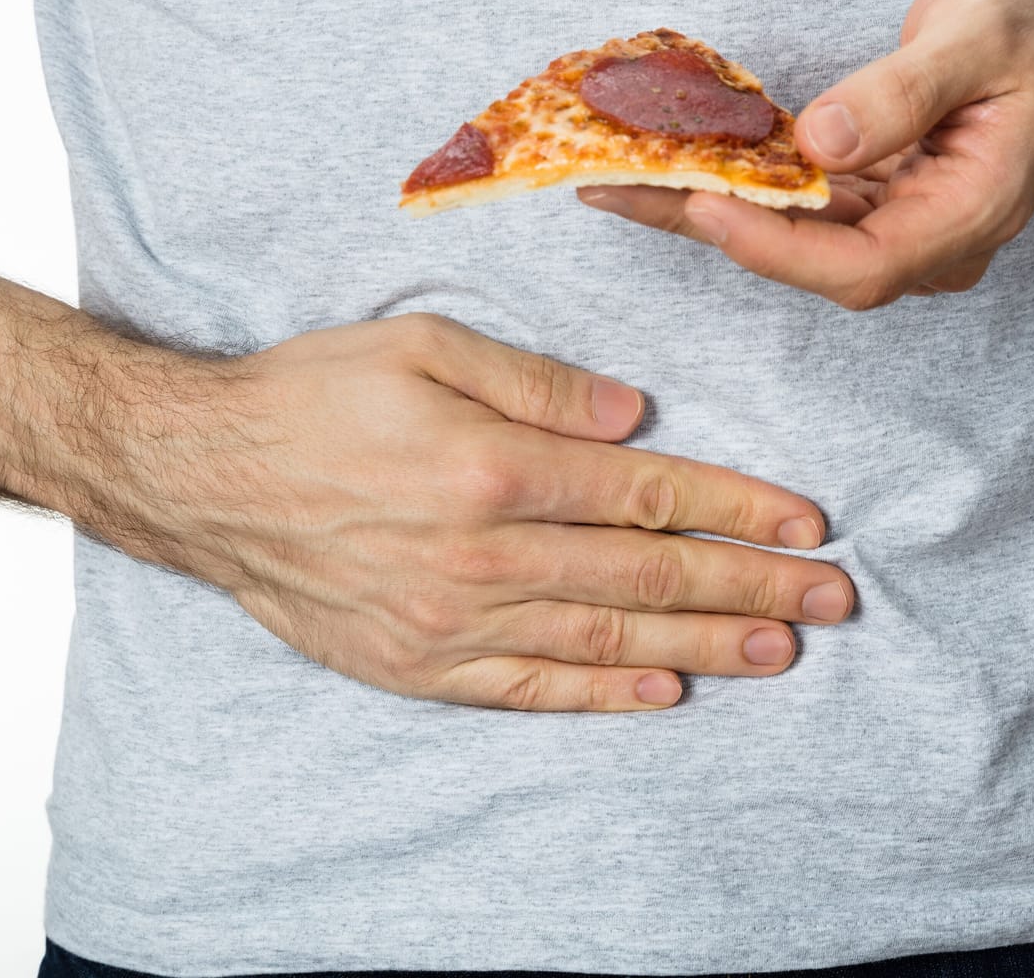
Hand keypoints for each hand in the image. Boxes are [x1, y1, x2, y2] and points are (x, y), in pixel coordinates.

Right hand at [111, 313, 852, 711]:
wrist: (201, 478)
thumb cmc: (310, 396)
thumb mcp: (421, 344)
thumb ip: (537, 382)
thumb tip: (636, 414)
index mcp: (494, 466)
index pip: (650, 495)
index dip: (740, 510)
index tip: (808, 524)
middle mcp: (484, 554)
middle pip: (648, 575)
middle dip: (753, 588)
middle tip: (832, 600)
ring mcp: (451, 621)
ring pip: (605, 638)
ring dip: (703, 645)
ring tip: (780, 650)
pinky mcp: (418, 665)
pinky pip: (530, 686)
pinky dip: (603, 690)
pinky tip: (664, 688)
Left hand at [577, 0, 1033, 309]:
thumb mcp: (984, 35)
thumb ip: (906, 90)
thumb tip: (823, 140)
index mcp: (973, 214)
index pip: (864, 265)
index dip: (779, 248)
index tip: (707, 206)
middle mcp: (932, 241)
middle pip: (811, 263)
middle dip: (713, 227)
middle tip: (621, 190)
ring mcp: (900, 228)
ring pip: (790, 240)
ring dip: (704, 209)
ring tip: (617, 179)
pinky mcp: (871, 206)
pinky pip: (793, 209)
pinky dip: (732, 187)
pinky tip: (671, 163)